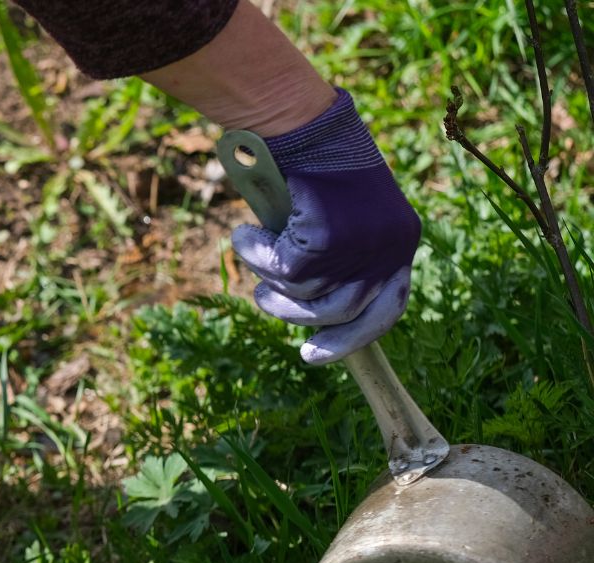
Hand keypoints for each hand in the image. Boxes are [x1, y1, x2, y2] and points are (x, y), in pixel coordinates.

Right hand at [231, 89, 420, 364]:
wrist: (305, 123)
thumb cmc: (317, 163)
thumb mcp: (343, 215)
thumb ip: (341, 258)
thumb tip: (313, 307)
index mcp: (401, 242)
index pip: (388, 309)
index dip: (350, 339)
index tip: (312, 354)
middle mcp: (390, 248)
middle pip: (342, 312)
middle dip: (295, 315)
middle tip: (266, 299)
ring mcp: (361, 246)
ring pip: (305, 294)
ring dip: (269, 278)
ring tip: (253, 251)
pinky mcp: (327, 239)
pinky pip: (281, 270)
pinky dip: (256, 254)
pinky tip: (245, 233)